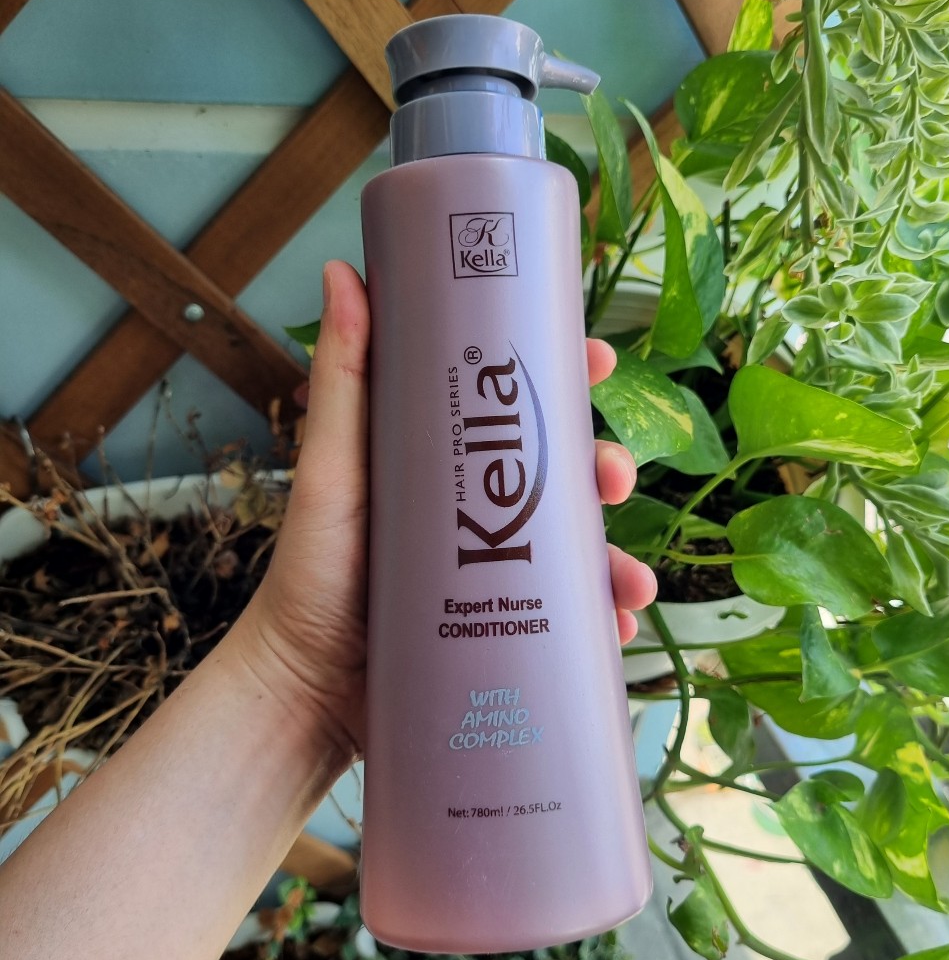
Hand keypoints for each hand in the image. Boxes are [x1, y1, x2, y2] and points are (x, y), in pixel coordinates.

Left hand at [241, 261, 655, 759]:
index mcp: (446, 461)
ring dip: (617, 558)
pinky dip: (601, 620)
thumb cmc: (313, 570)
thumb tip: (343, 272)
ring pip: (577, 550)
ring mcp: (494, 572)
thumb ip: (342, 376)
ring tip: (630, 584)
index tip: (597, 358)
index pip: (516, 406)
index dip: (565, 376)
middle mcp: (478, 511)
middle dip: (604, 469)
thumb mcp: (334, 466)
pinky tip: (617, 628)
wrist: (307, 687)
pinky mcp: (503, 627)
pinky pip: (568, 619)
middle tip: (615, 478)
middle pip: (561, 475)